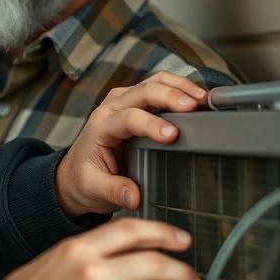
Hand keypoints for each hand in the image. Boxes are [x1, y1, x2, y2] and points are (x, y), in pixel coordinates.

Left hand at [56, 72, 205, 216]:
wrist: (77, 171)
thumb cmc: (86, 178)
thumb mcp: (94, 189)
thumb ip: (113, 191)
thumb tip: (134, 197)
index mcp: (100, 127)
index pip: (127, 118)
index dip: (151, 124)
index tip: (172, 135)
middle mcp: (111, 108)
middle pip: (143, 92)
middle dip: (170, 96)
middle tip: (194, 107)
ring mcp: (123, 101)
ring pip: (152, 82)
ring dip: (178, 87)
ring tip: (202, 98)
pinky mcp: (136, 102)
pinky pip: (157, 86)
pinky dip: (178, 87)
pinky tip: (196, 98)